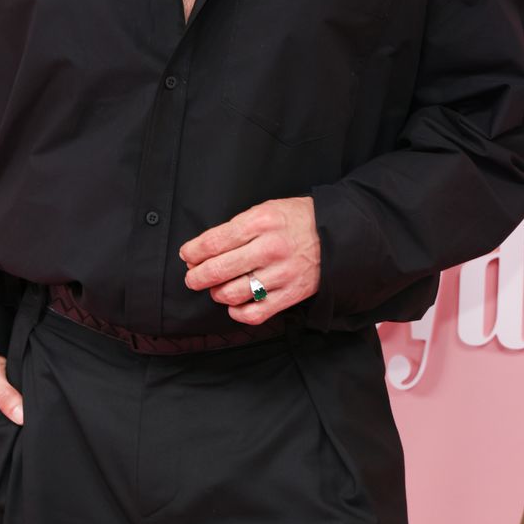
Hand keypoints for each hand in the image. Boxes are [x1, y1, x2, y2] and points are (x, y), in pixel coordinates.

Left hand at [179, 196, 320, 323]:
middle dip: (197, 277)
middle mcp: (270, 248)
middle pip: (218, 270)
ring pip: (233, 293)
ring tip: (215, 288)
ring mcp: (281, 273)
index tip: (187, 255)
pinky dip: (238, 313)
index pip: (215, 241)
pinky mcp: (291, 294)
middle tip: (192, 278)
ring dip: (216, 293)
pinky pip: (256, 313)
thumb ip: (238, 227)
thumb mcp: (266, 210)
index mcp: (261, 222)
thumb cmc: (296, 220)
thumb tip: (205, 249)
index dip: (194, 251)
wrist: (336, 234)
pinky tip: (234, 305)